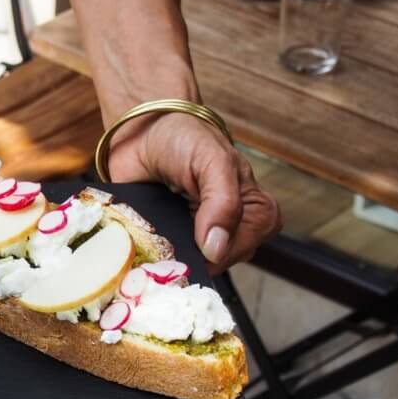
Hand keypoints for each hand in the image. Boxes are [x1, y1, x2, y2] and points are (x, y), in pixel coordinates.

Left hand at [106, 112, 281, 273]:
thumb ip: (223, 202)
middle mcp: (230, 231)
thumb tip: (217, 249)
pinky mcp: (168, 242)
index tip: (194, 243)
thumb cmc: (185, 139)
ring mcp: (197, 239)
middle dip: (190, 257)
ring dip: (168, 259)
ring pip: (188, 268)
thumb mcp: (213, 161)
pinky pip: (163, 264)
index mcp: (255, 211)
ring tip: (153, 240)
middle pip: (215, 265)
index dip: (219, 251)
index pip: (244, 249)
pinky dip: (150, 258)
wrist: (142, 130)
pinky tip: (143, 246)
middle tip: (167, 240)